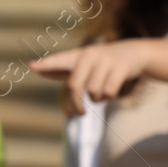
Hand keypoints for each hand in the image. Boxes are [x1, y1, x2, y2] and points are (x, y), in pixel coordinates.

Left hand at [30, 41, 149, 115]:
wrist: (135, 53)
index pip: (58, 61)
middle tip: (80, 113)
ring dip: (97, 99)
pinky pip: (108, 92)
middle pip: (75, 86)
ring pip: (93, 91)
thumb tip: (34, 68)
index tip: (32, 66)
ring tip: (101, 94)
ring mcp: (105, 60)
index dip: (46, 65)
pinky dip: (109, 97)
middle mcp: (89, 55)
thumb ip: (60, 68)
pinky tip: (110, 93)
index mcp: (77, 56)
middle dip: (76, 104)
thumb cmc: (102, 62)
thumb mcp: (82, 62)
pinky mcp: (120, 67)